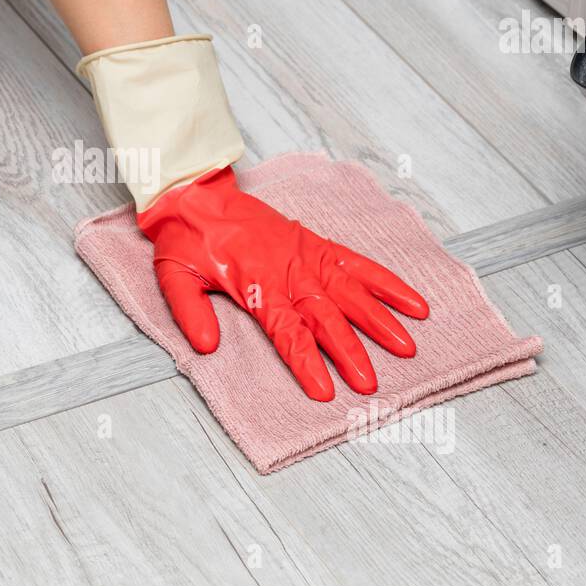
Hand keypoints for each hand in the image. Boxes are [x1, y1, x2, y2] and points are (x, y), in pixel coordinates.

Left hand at [138, 166, 428, 400]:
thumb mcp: (172, 276)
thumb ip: (190, 312)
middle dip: (350, 352)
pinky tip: (412, 303)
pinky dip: (386, 282)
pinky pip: (357, 263)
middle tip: (371, 384)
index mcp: (255, 282)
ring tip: (406, 347)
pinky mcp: (316, 243)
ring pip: (350, 291)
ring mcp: (307, 255)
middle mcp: (289, 270)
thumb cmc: (186, 238)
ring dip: (379, 320)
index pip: (287, 331)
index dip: (307, 361)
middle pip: (325, 317)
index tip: (326, 391)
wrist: (196, 194)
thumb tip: (206, 347)